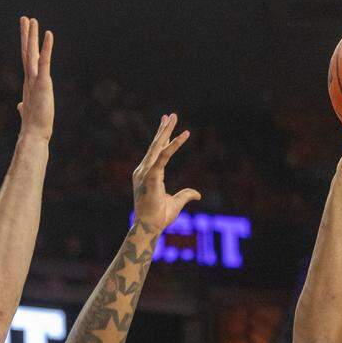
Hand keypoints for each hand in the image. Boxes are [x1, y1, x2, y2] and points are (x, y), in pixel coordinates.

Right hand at [18, 16, 54, 140]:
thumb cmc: (33, 127)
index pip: (27, 62)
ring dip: (31, 36)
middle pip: (27, 53)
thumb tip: (20, 107)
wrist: (34, 135)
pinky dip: (46, 47)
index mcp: (29, 85)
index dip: (25, 47)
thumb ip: (24, 107)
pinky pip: (45, 61)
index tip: (25, 35)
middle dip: (26, 35)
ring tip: (31, 19)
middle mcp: (30, 80)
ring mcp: (35, 80)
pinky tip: (48, 34)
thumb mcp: (28, 112)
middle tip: (25, 18)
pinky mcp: (43, 83)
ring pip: (31, 53)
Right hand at [132, 114, 201, 232]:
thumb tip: (197, 194)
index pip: (155, 152)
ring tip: (173, 116)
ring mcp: (146, 172)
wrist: (149, 227)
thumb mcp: (176, 203)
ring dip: (166, 130)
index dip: (162, 138)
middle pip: (155, 145)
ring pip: (157, 147)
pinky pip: (164, 156)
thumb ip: (185, 195)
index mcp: (147, 175)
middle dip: (163, 129)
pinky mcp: (152, 176)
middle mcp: (144, 170)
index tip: (167, 124)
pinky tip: (184, 134)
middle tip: (170, 114)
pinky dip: (174, 144)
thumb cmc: (158, 217)